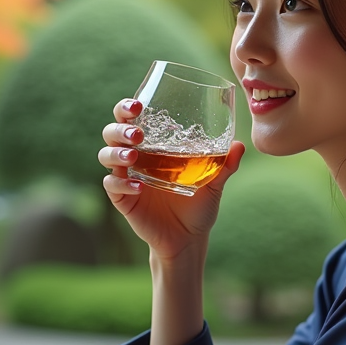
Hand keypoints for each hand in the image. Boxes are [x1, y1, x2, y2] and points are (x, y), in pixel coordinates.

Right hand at [98, 98, 244, 259]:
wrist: (189, 239)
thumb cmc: (198, 206)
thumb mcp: (214, 183)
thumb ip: (225, 165)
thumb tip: (240, 145)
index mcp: (152, 146)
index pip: (131, 119)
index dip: (126, 108)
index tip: (137, 105)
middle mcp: (135, 158)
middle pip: (112, 133)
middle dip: (119, 128)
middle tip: (137, 133)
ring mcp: (126, 178)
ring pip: (106, 156)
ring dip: (116, 153)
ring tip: (133, 156)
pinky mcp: (123, 199)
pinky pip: (113, 186)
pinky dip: (122, 184)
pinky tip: (139, 187)